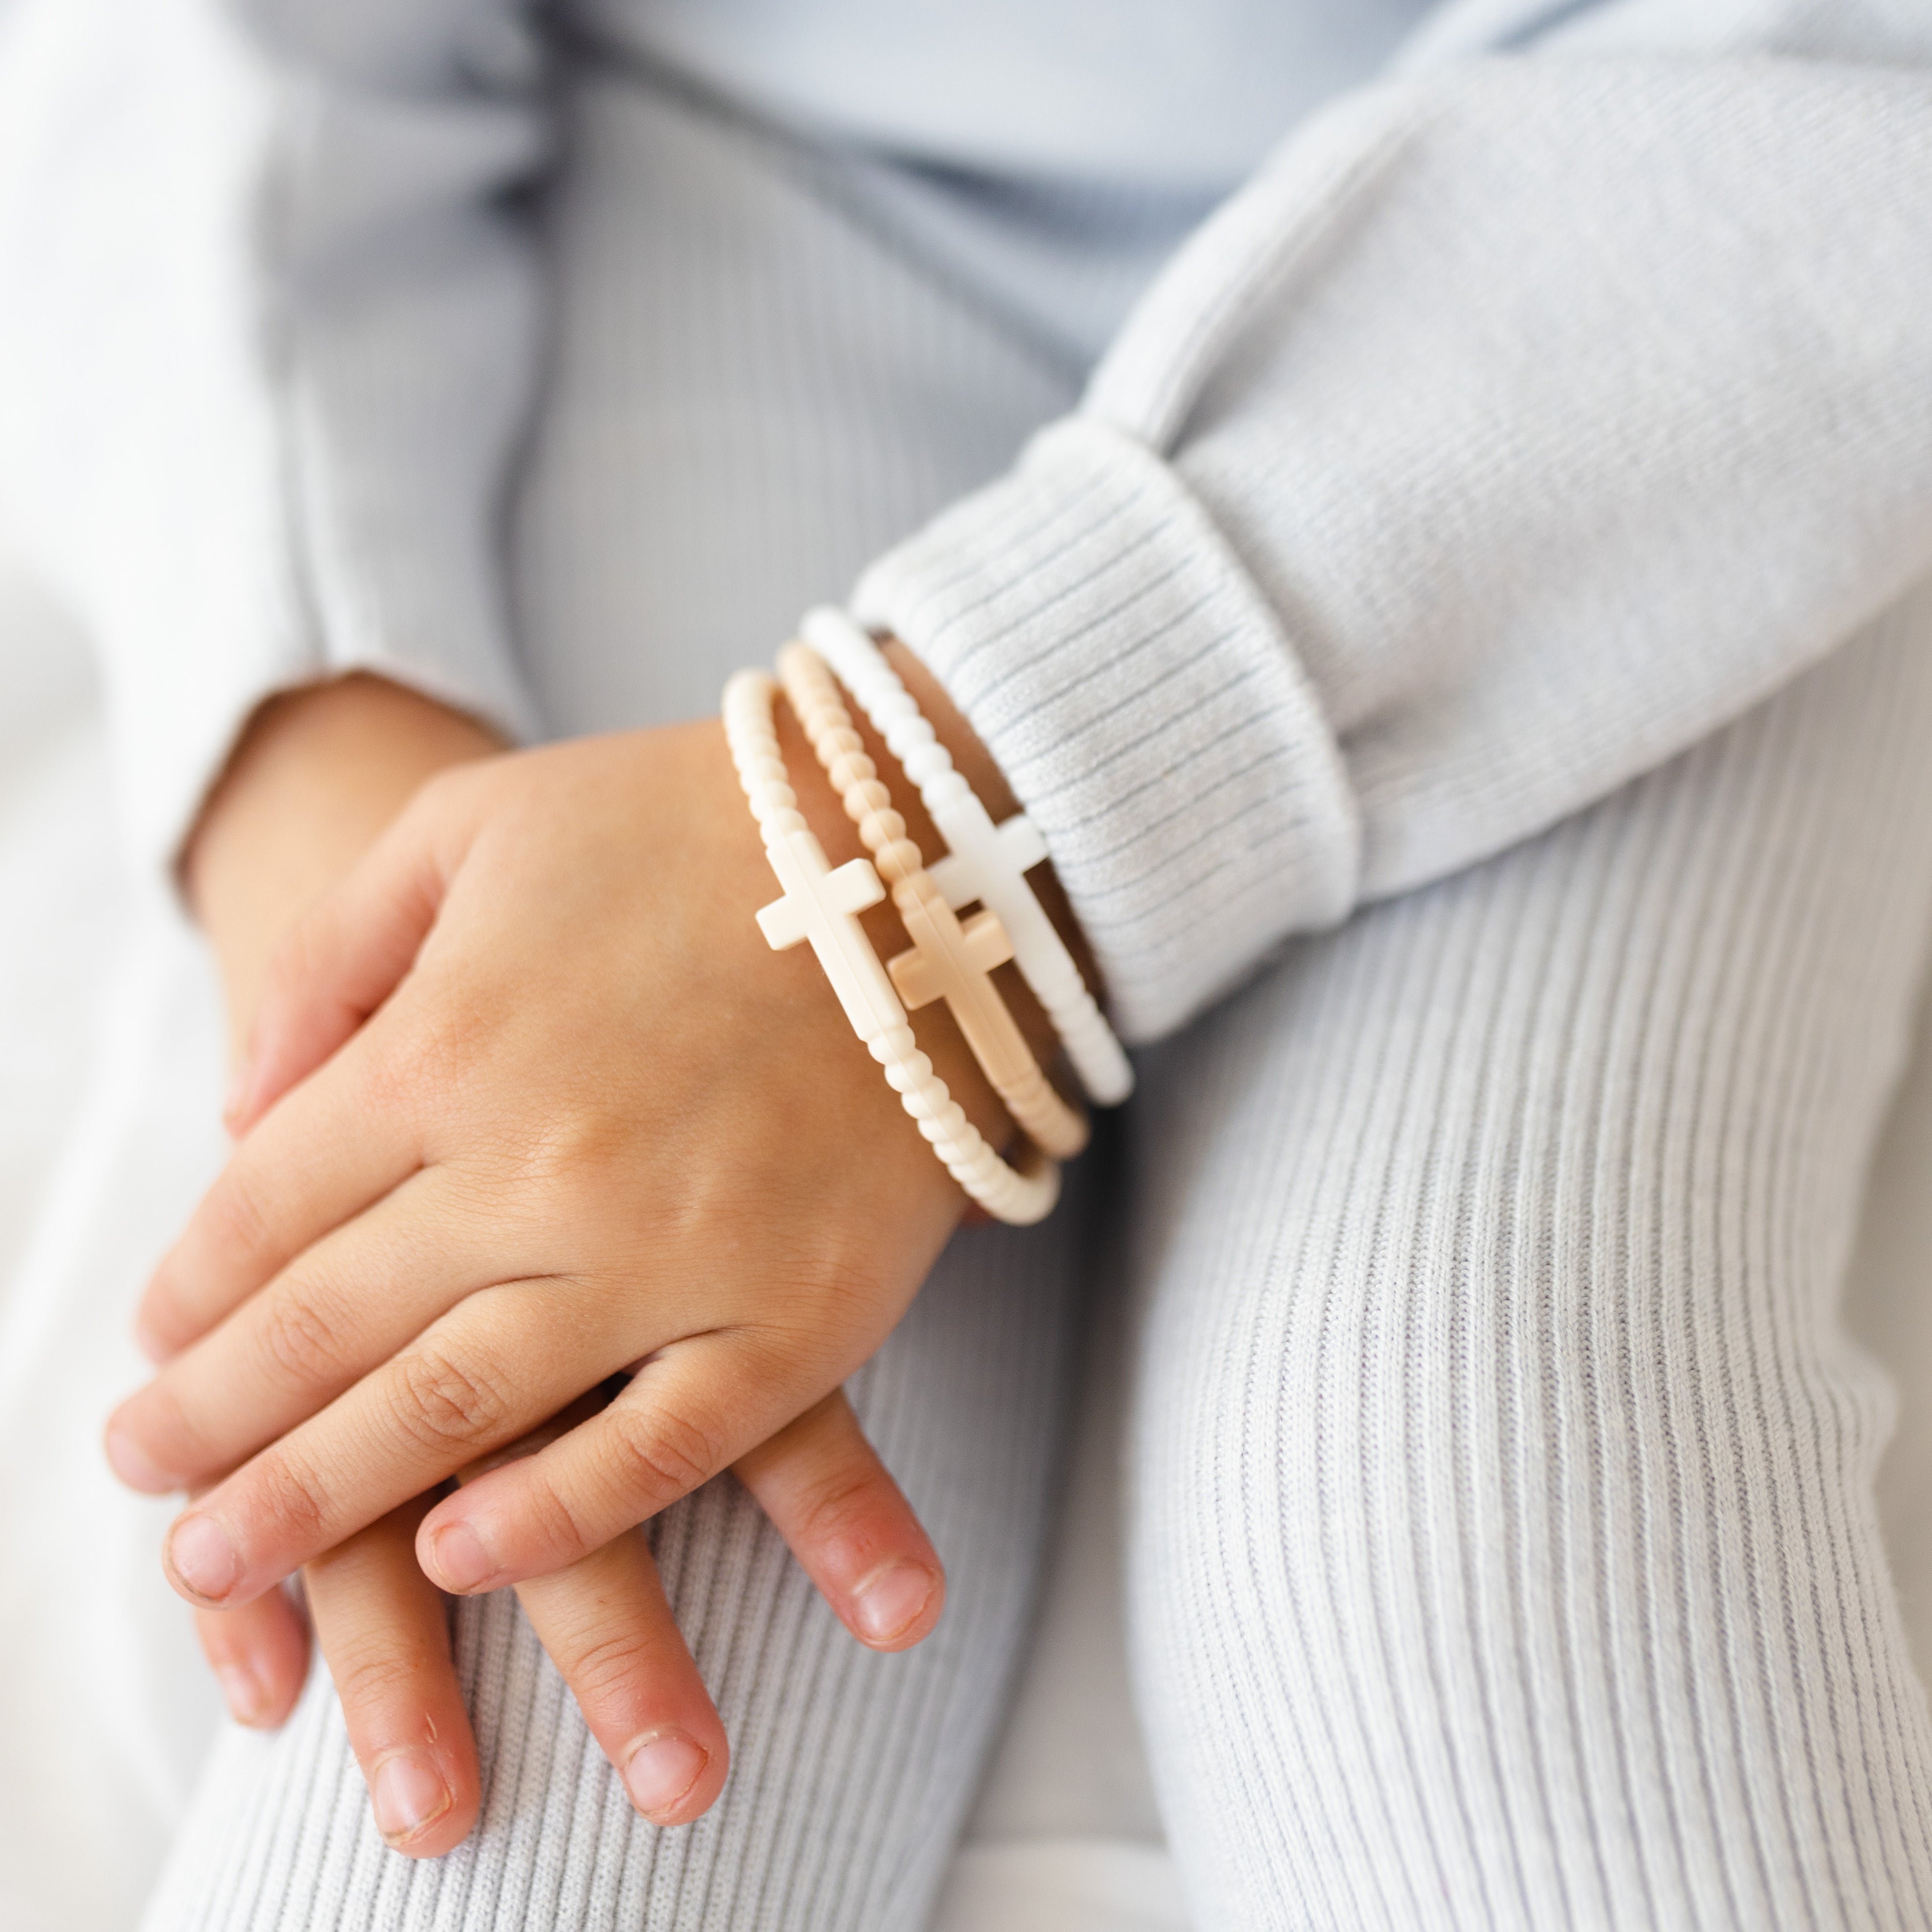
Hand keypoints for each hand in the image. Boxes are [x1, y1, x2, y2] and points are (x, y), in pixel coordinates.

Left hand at [117, 664, 1048, 1841]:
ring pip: (456, 1415)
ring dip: (318, 1500)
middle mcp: (541, 1166)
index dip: (191, 1292)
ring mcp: (674, 1253)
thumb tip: (243, 1101)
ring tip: (225, 1559)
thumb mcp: (474, 824)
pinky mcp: (796, 1316)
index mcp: (450, 1043)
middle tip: (144, 1483)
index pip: (265, 1208)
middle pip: (325, 1331)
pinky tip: (457, 1560)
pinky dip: (548, 1521)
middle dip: (208, 1423)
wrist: (928, 853)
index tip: (156, 1347)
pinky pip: (652, 1450)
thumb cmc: (693, 820)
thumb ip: (335, 953)